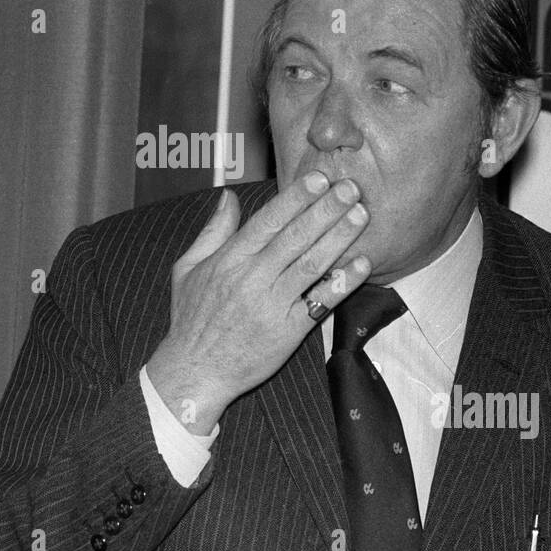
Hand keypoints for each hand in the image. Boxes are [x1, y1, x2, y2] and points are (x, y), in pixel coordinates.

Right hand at [145, 173, 371, 434]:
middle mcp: (251, 279)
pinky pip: (321, 302)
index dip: (295, 199)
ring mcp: (272, 306)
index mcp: (228, 261)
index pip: (267, 222)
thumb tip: (228, 196)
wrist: (195, 372)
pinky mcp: (288, 332)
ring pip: (311, 264)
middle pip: (295, 237)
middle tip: (350, 187)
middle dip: (325, 210)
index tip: (319, 179)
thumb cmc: (191, 319)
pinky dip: (343, 282)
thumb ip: (212, 231)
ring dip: (339, 238)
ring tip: (361, 215)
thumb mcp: (187, 269)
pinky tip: (362, 264)